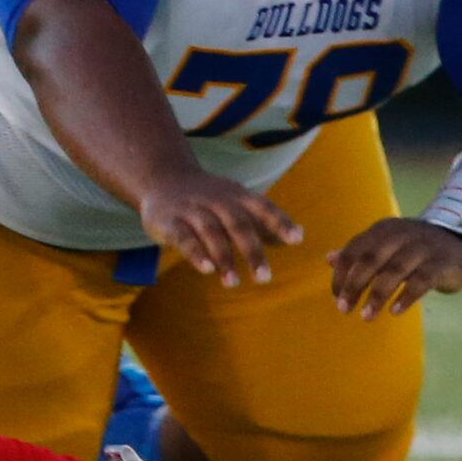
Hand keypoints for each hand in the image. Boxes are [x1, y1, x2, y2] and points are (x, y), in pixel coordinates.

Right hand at [138, 168, 302, 286]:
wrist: (163, 178)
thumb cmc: (209, 198)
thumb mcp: (237, 202)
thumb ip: (265, 220)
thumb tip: (298, 236)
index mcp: (237, 196)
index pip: (262, 207)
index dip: (280, 222)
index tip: (296, 239)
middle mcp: (217, 201)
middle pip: (238, 224)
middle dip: (252, 251)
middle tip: (264, 278)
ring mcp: (192, 210)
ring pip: (211, 232)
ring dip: (224, 257)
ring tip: (233, 283)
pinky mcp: (169, 221)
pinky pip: (184, 237)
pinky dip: (195, 253)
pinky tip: (207, 270)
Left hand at [329, 218, 461, 319]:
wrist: (461, 245)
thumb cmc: (415, 250)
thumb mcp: (386, 246)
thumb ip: (359, 252)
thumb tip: (329, 259)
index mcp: (382, 230)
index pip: (355, 249)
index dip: (342, 273)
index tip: (336, 295)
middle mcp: (400, 235)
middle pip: (371, 259)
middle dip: (354, 285)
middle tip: (344, 308)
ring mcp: (422, 248)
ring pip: (394, 270)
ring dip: (377, 295)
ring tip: (366, 316)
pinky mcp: (441, 263)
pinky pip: (422, 280)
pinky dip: (406, 296)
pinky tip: (395, 311)